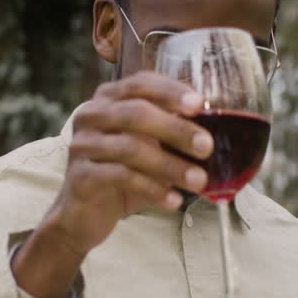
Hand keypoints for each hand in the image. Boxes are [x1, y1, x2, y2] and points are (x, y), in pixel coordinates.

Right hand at [12, 72, 212, 297]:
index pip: (140, 83)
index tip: (200, 104)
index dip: (171, 91)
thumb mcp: (149, 148)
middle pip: (136, 113)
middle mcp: (91, 116)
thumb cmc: (123, 175)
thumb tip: (217, 131)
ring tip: (199, 182)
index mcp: (108, 99)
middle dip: (176, 129)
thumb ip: (170, 133)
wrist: (84, 214)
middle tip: (207, 147)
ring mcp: (82, 145)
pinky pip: (120, 177)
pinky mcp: (80, 176)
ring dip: (170, 166)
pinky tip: (173, 202)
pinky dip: (152, 189)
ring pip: (130, 148)